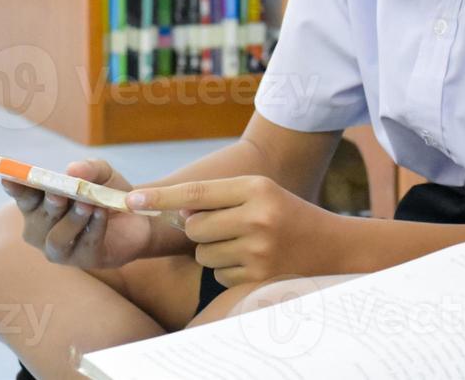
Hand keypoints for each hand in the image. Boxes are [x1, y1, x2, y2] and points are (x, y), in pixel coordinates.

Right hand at [1, 159, 153, 269]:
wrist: (139, 218)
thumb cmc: (109, 193)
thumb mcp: (103, 174)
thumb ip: (89, 168)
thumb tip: (72, 169)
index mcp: (39, 206)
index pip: (24, 197)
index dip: (16, 188)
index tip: (9, 177)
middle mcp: (42, 231)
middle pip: (38, 219)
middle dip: (50, 205)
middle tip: (60, 192)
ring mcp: (60, 249)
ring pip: (56, 238)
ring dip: (72, 219)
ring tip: (88, 203)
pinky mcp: (84, 260)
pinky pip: (84, 245)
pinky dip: (93, 228)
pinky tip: (102, 213)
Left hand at [127, 175, 348, 287]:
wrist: (333, 246)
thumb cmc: (290, 215)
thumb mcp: (262, 193)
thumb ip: (222, 199)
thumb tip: (179, 212)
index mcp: (258, 188)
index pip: (198, 192)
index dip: (161, 197)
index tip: (131, 199)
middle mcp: (258, 217)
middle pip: (194, 227)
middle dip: (200, 229)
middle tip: (228, 227)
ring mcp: (259, 250)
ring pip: (204, 254)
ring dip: (216, 252)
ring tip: (247, 245)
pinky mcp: (259, 277)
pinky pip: (219, 275)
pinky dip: (230, 271)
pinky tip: (255, 262)